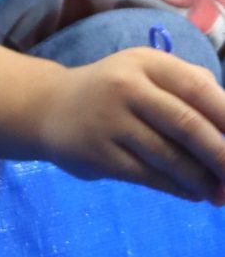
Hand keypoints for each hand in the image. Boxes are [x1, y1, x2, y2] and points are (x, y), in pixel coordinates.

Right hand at [37, 48, 224, 202]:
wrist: (49, 109)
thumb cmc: (112, 92)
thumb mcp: (146, 73)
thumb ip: (189, 87)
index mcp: (147, 63)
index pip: (198, 88)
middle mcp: (127, 87)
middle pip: (186, 125)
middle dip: (220, 154)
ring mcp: (109, 122)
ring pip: (168, 156)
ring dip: (201, 179)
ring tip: (219, 193)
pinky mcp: (98, 155)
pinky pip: (147, 175)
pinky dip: (176, 187)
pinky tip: (192, 193)